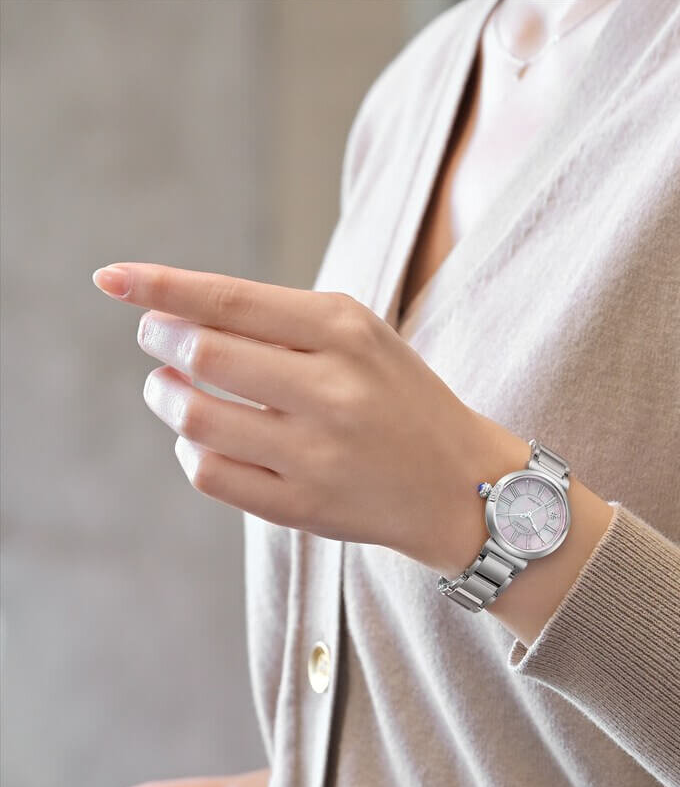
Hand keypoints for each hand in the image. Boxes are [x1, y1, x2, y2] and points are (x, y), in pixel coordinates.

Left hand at [91, 262, 517, 571]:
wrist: (461, 485)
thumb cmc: (402, 401)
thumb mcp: (365, 340)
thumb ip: (284, 323)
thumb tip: (177, 314)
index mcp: (349, 333)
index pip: (231, 300)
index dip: (161, 288)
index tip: (110, 279)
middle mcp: (334, 391)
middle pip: (203, 354)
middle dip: (161, 341)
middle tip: (156, 340)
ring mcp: (318, 454)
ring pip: (196, 417)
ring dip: (166, 397)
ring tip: (170, 389)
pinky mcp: (303, 507)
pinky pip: (210, 473)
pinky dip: (190, 449)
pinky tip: (202, 439)